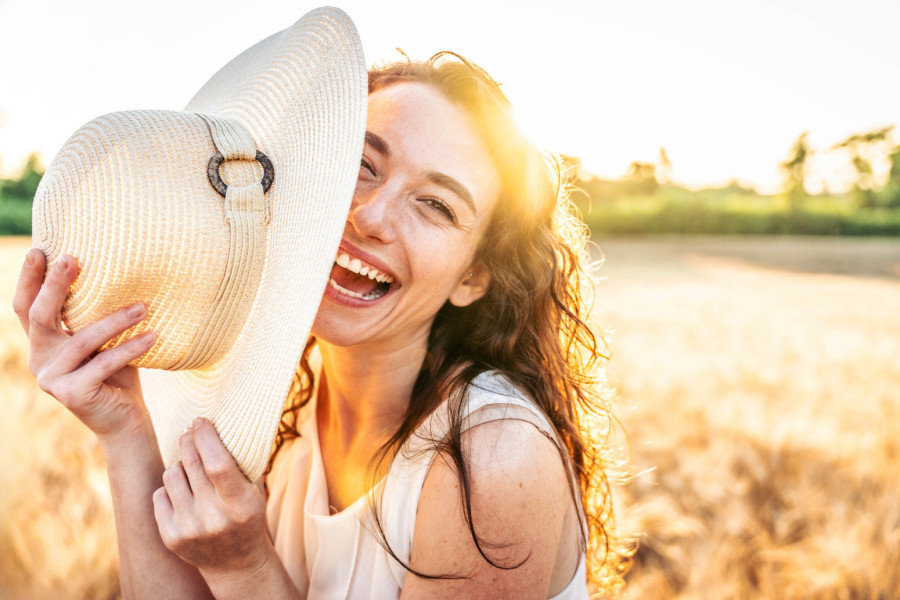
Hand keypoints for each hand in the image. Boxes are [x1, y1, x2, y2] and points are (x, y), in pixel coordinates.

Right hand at [12, 249, 156, 439]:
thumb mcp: (102, 340)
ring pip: (81, 339)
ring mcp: (51, 379)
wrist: (126, 419)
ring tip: (144, 306)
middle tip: (73, 257)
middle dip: (55, 285)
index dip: (30, 279)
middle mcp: (40, 359)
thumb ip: (93, 316)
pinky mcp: (71, 394)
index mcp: (43, 343)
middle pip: (40, 316)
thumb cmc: (118, 373)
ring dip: (115, 320)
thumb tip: (113, 270)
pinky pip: (103, 363)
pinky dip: (130, 347)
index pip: (27, 307)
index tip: (40, 249)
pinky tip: (152, 336)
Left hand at [153, 418, 272, 582]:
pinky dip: (170, 488)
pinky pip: (160, 494)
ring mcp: (189, 529)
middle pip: (192, 463)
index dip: (206, 437)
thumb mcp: (254, 491)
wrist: (235, 563)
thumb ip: (242, 462)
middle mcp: (213, 519)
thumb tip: (226, 420)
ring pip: (171, 474)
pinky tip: (184, 493)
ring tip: (191, 469)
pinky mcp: (170, 537)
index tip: (201, 420)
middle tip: (192, 430)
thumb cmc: (246, 515)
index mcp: (241, 505)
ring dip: (180, 464)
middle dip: (189, 439)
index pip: (217, 463)